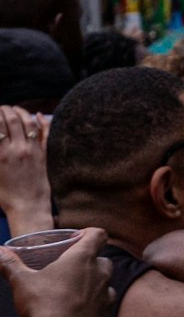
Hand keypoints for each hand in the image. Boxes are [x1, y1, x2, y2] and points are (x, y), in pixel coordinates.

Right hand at [0, 107, 52, 234]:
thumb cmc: (6, 195)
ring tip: (16, 109)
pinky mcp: (45, 156)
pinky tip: (37, 115)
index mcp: (0, 154)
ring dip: (21, 112)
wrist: (28, 208)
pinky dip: (42, 122)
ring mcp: (33, 151)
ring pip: (28, 123)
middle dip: (6, 109)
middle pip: (12, 119)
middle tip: (3, 108)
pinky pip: (46, 134)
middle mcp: (17, 150)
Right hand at [0, 226, 109, 316]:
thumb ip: (9, 264)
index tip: (77, 238)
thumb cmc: (44, 304)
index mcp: (82, 258)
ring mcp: (107, 296)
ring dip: (94, 283)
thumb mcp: (21, 281)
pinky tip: (78, 311)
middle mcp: (100, 274)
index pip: (98, 235)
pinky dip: (95, 304)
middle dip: (91, 261)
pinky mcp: (107, 316)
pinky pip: (104, 305)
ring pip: (106, 283)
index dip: (90, 233)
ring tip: (73, 290)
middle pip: (103, 259)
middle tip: (71, 267)